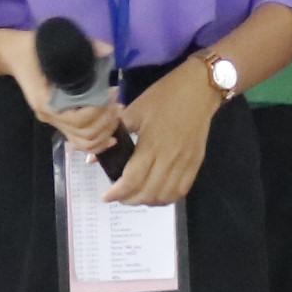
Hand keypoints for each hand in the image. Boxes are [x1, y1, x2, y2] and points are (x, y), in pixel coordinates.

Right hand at [6, 27, 125, 157]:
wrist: (14, 54)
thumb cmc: (33, 49)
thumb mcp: (54, 42)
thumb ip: (84, 46)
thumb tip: (107, 50)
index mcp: (47, 102)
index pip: (79, 118)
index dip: (100, 109)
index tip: (112, 91)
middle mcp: (50, 116)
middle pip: (85, 133)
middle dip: (107, 120)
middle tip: (117, 102)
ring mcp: (54, 121)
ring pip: (84, 142)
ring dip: (105, 131)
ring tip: (116, 112)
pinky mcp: (60, 121)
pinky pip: (79, 140)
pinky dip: (97, 141)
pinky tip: (112, 134)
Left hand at [106, 65, 220, 206]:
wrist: (200, 89)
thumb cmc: (164, 96)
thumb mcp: (134, 111)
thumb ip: (114, 135)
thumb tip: (92, 158)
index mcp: (151, 144)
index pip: (132, 180)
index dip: (117, 193)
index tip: (106, 196)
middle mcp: (170, 158)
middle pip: (148, 192)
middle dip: (129, 200)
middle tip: (118, 196)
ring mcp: (185, 162)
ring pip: (165, 196)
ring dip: (147, 201)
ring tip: (136, 196)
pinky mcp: (196, 162)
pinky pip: (181, 190)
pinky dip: (166, 198)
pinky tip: (156, 193)